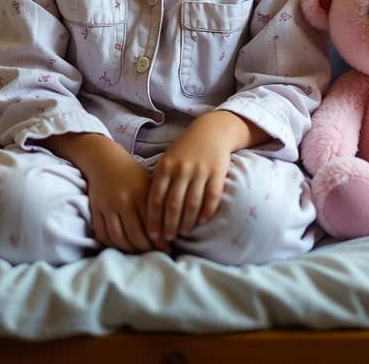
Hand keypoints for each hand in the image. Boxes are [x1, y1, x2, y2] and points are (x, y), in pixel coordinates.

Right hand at [40, 132, 159, 254]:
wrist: (104, 160)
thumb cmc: (131, 173)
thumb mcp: (148, 183)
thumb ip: (156, 205)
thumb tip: (169, 229)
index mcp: (140, 193)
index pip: (152, 224)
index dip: (160, 241)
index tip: (167, 249)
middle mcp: (123, 200)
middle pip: (136, 235)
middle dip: (147, 249)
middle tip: (154, 254)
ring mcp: (107, 205)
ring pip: (118, 238)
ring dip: (130, 250)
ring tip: (139, 252)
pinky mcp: (95, 209)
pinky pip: (103, 234)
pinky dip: (112, 244)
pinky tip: (122, 246)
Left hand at [147, 111, 266, 244]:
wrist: (212, 130)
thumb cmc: (186, 148)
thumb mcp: (168, 158)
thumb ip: (161, 179)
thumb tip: (151, 209)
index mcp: (166, 166)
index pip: (156, 197)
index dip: (153, 218)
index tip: (152, 233)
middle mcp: (182, 169)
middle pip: (173, 204)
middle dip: (169, 225)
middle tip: (167, 238)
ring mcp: (200, 171)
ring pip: (192, 203)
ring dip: (187, 222)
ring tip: (183, 232)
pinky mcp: (217, 172)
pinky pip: (211, 197)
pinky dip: (207, 211)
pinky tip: (202, 221)